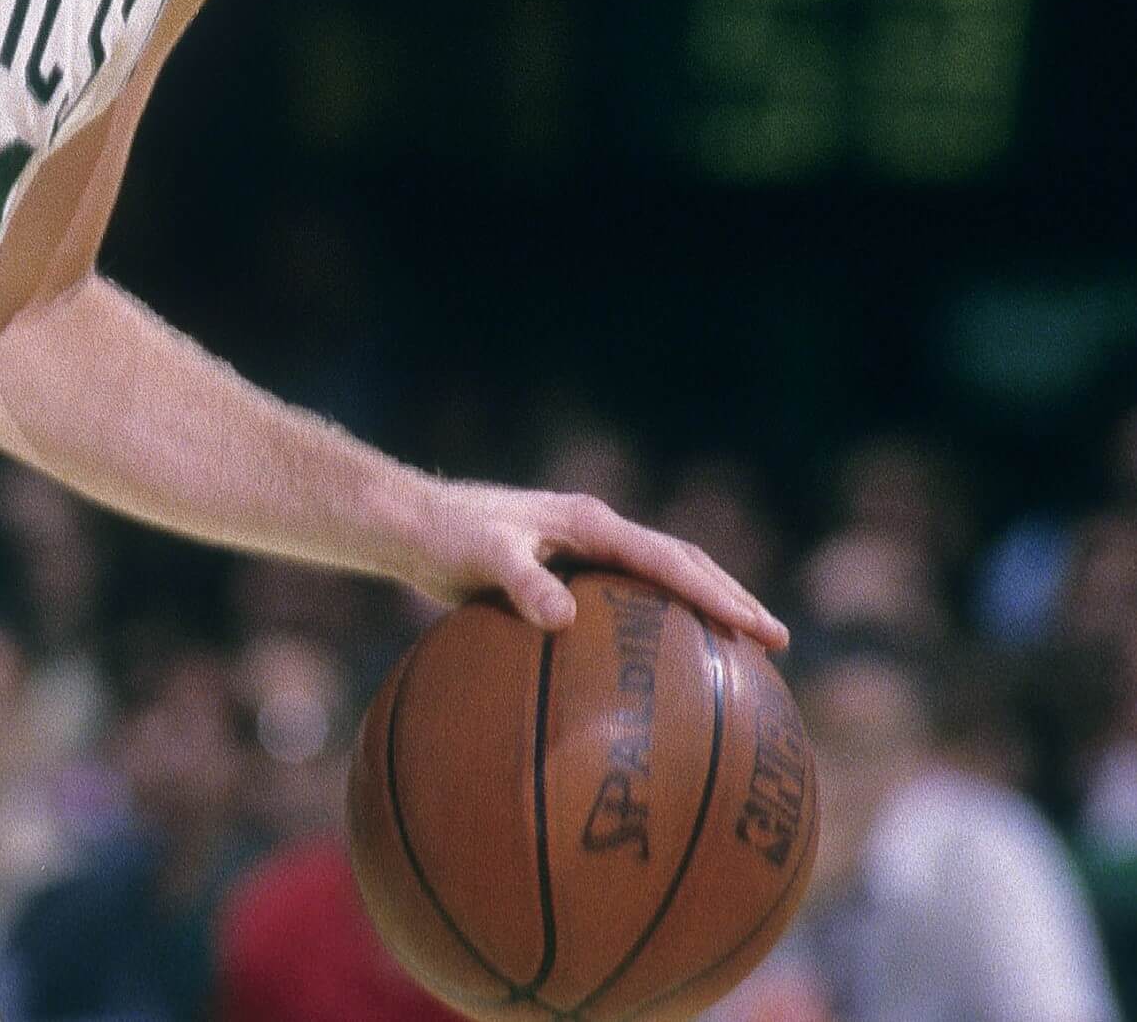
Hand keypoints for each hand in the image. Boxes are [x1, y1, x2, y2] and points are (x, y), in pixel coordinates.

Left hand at [400, 478, 789, 652]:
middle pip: (681, 564)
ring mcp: (586, 550)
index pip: (667, 560)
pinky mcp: (570, 571)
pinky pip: (629, 600)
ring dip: (703, 607)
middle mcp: (596, 531)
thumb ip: (521, 581)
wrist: (413, 526)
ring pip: (661, 578)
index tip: (754, 626)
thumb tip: (563, 618)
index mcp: (589, 522)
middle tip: (776, 641)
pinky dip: (660, 624)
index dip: (714, 593)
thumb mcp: (480, 555)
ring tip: (745, 652)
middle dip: (730, 598)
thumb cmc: (444, 536)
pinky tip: (667, 666)